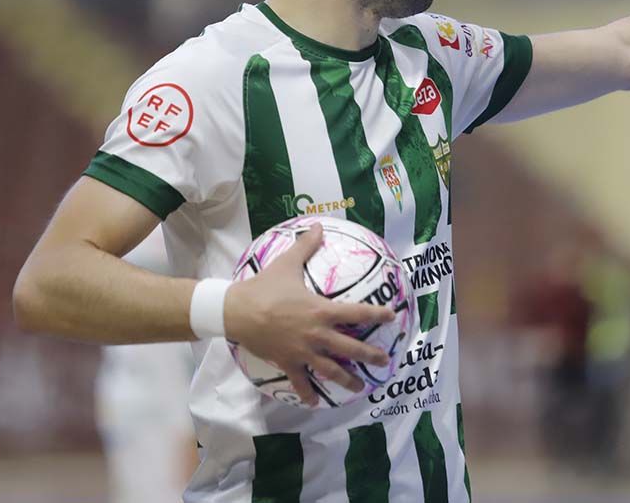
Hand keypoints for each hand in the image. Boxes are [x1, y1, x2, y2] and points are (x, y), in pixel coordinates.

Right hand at [223, 223, 392, 405]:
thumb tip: (318, 225)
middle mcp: (317, 334)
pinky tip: (314, 403)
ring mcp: (303, 352)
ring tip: (360, 387)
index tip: (392, 315)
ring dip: (347, 380)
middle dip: (371, 355)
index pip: (357, 312)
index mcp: (321, 310)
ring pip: (331, 370)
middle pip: (351, 347)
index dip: (377, 314)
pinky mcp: (287, 363)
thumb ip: (306, 245)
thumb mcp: (287, 263)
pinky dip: (307, 393)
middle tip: (385, 360)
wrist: (237, 311)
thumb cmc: (264, 287)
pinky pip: (300, 382)